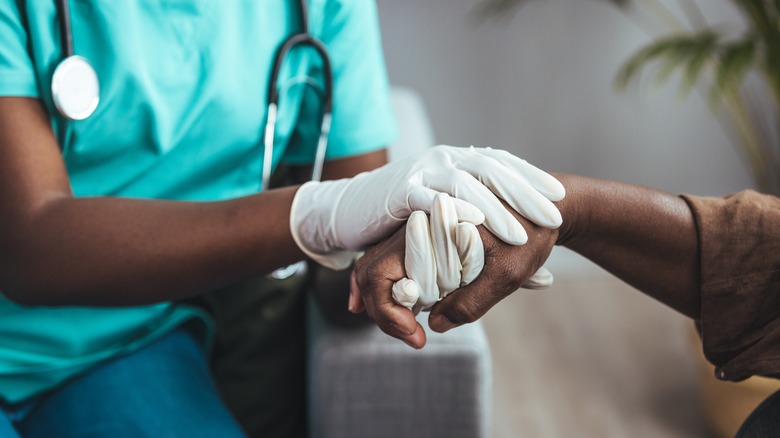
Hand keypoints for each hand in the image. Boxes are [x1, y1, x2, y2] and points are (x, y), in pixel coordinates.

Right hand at [290, 145, 563, 269]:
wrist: (349, 207)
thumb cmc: (406, 217)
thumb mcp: (446, 217)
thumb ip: (480, 230)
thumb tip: (526, 254)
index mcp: (458, 160)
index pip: (501, 165)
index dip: (530, 179)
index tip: (558, 197)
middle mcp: (443, 160)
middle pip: (490, 170)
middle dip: (523, 192)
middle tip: (552, 214)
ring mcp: (421, 172)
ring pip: (464, 184)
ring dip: (493, 208)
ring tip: (519, 232)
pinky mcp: (400, 191)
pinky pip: (429, 198)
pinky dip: (451, 211)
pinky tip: (472, 226)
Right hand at [350, 206, 558, 347]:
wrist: (549, 207)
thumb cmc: (532, 236)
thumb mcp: (507, 274)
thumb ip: (470, 302)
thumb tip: (433, 323)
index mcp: (431, 225)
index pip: (380, 272)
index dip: (388, 311)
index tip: (417, 336)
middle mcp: (417, 223)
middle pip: (370, 270)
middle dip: (381, 309)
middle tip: (411, 337)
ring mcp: (417, 228)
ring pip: (376, 265)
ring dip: (382, 300)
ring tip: (403, 327)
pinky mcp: (425, 235)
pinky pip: (392, 262)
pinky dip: (388, 287)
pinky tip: (398, 309)